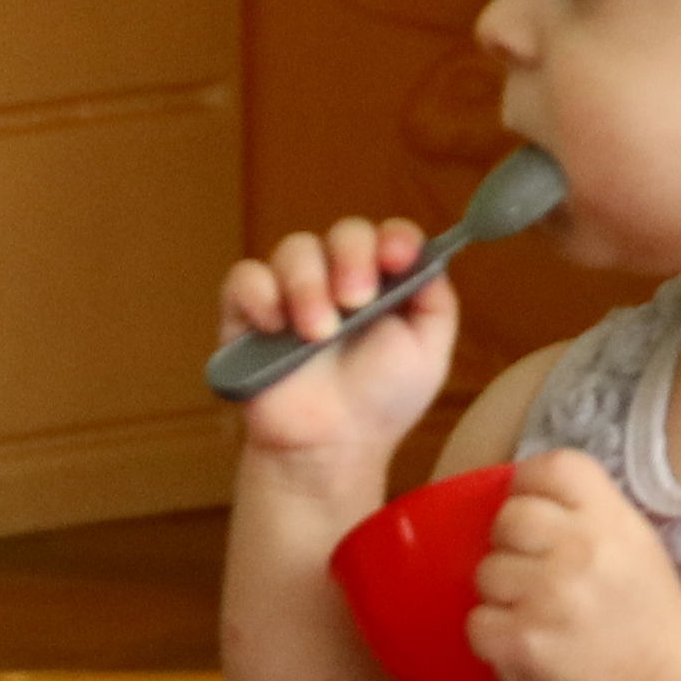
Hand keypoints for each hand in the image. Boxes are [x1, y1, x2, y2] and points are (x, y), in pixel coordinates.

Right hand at [221, 218, 457, 475]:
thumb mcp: (428, 353)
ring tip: (319, 335)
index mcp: (383, 283)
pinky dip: (261, 293)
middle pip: (344, 233)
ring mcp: (291, 292)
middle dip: (352, 258)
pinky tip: (276, 327)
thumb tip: (426, 256)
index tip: (396, 258)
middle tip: (356, 301)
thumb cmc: (380, 402)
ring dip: (309, 286)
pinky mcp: (248, 311)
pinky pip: (245, 276)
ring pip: (295, 249)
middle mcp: (338, 278)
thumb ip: (435, 301)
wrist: (331, 447)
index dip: (394, 237)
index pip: (389, 236)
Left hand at [465, 449, 680, 680]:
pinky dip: (494, 635)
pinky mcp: (521, 642)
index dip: (530, 485)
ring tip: (539, 613)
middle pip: (508, 517)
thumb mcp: (634, 542)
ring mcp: (547, 596)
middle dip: (512, 544)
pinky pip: (476, 622)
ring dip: (503, 593)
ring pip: (486, 572)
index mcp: (611, 519)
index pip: (552, 466)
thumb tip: (519, 493)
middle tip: (537, 571)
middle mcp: (580, 549)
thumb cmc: (645, 613)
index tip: (533, 508)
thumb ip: (585, 512)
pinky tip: (528, 640)